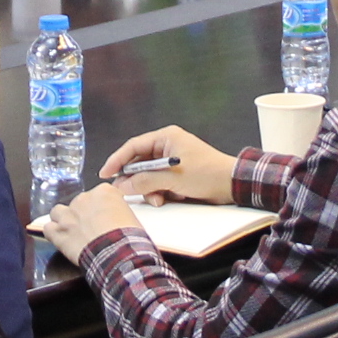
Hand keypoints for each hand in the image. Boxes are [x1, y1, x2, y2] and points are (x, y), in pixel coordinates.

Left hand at [42, 179, 139, 262]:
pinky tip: (61, 239)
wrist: (118, 253)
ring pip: (58, 212)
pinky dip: (53, 233)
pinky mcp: (58, 232)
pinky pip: (48, 228)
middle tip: (92, 228)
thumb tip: (117, 218)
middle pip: (79, 203)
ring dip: (64, 220)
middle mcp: (83, 199)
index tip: (105, 216)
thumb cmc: (128, 238)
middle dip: (83, 214)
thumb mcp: (132, 217)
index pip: (100, 194)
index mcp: (104, 192)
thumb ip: (119, 211)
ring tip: (73, 232)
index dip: (101, 207)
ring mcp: (68, 215)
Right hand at [95, 124, 233, 202]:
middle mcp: (167, 147)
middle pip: (139, 163)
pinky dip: (159, 192)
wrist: (231, 185)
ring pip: (148, 176)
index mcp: (166, 137)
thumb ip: (145, 181)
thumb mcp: (173, 178)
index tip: (105, 174)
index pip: (133, 146)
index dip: (117, 160)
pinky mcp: (177, 175)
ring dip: (149, 190)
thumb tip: (122, 187)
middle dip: (135, 180)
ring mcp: (172, 161)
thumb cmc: (206, 174)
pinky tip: (168, 199)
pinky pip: (159, 183)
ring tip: (157, 200)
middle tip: (126, 193)